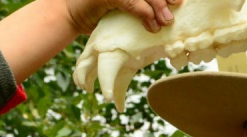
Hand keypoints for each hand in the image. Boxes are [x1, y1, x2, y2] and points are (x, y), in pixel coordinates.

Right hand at [67, 0, 182, 33]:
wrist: (69, 15)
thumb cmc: (97, 10)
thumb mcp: (123, 5)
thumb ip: (140, 4)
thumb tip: (166, 11)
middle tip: (176, 6)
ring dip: (157, 5)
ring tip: (166, 20)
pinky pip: (130, 1)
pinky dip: (143, 13)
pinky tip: (152, 25)